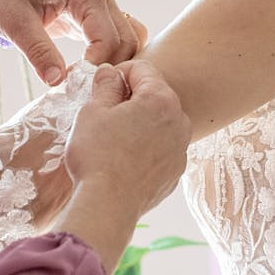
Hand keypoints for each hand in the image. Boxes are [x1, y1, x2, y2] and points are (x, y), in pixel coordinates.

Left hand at [0, 0, 142, 84]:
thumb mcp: (14, 21)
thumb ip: (38, 50)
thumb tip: (58, 81)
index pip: (111, 38)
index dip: (97, 66)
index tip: (74, 84)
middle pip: (126, 41)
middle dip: (110, 68)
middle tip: (82, 89)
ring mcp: (98, 7)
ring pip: (126, 42)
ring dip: (114, 64)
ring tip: (86, 83)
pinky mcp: (88, 19)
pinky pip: (113, 40)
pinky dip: (109, 58)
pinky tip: (86, 74)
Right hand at [65, 59, 189, 213]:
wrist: (108, 205)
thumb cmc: (97, 155)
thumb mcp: (93, 111)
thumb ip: (106, 85)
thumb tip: (111, 72)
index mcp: (161, 99)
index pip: (142, 69)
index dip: (119, 73)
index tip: (103, 86)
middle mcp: (180, 121)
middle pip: (155, 95)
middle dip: (131, 98)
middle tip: (104, 114)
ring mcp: (181, 148)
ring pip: (160, 123)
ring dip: (140, 123)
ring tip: (114, 139)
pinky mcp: (176, 172)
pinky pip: (162, 148)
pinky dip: (147, 147)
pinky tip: (125, 160)